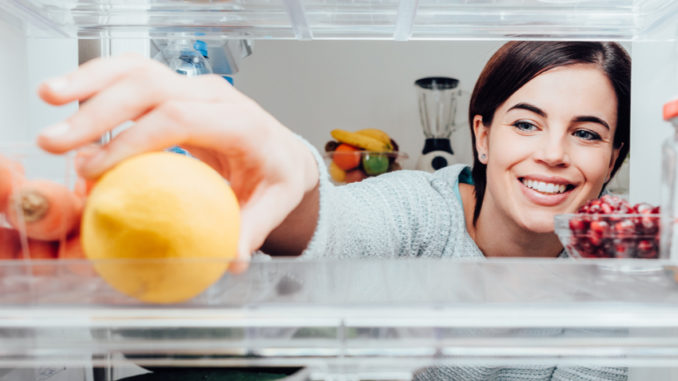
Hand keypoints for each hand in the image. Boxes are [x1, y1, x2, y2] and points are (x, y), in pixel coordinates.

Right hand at [36, 54, 318, 271]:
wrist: (282, 150)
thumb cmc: (276, 176)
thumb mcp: (275, 204)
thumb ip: (253, 229)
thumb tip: (232, 261)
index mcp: (241, 122)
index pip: (180, 119)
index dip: (133, 140)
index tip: (95, 169)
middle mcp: (215, 96)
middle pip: (151, 87)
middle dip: (98, 111)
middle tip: (57, 143)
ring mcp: (194, 87)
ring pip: (137, 70)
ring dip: (90, 83)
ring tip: (49, 99)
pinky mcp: (177, 88)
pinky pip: (133, 76)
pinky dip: (98, 82)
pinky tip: (68, 97)